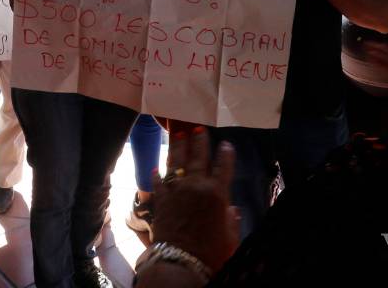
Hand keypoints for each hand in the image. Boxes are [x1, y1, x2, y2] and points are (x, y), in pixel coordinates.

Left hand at [150, 127, 238, 273]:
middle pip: (198, 158)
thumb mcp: (230, 237)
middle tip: (197, 127)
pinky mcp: (161, 200)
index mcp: (217, 193)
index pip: (223, 167)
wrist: (180, 261)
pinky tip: (156, 168)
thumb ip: (231, 221)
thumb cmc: (211, 252)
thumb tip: (231, 209)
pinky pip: (158, 183)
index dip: (225, 154)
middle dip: (199, 141)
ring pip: (176, 163)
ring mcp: (176, 191)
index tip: (225, 143)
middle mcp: (196, 186)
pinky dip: (157, 175)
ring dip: (177, 148)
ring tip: (177, 134)